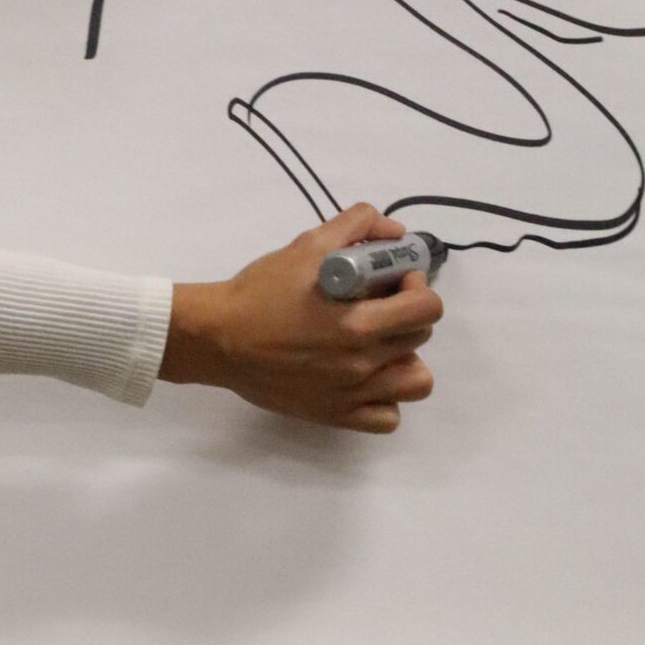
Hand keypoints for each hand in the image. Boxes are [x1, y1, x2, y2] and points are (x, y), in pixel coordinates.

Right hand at [160, 202, 440, 434]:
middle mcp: (362, 362)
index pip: (427, 307)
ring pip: (416, 382)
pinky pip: (388, 417)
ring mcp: (352, 394)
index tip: (394, 281)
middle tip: (378, 304)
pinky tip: (365, 379)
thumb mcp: (306, 246)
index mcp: (359, 322)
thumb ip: (355, 226)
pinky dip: (385, 398)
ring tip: (379, 346)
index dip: (417, 287)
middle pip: (420, 337)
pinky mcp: (336, 415)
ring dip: (405, 359)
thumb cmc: (260, 291)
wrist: (218, 338)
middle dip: (407, 314)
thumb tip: (393, 231)